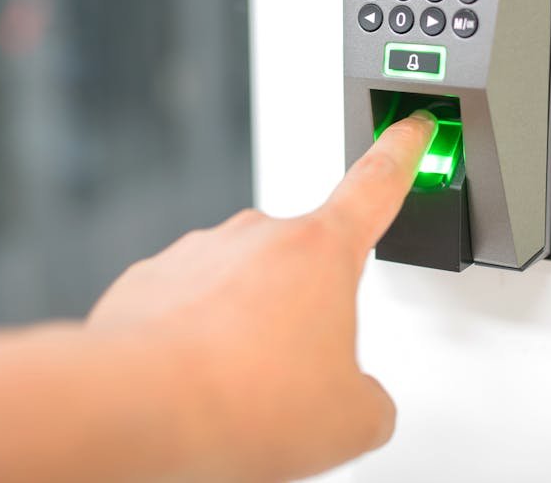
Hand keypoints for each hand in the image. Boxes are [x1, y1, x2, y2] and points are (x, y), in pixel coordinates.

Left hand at [87, 110, 436, 481]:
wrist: (140, 407)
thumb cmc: (242, 399)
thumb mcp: (352, 420)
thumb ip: (370, 399)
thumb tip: (356, 403)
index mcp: (322, 251)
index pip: (376, 186)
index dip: (401, 154)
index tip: (410, 129)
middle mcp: (258, 236)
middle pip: (301, 264)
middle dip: (303, 313)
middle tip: (293, 375)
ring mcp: (199, 254)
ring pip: (239, 289)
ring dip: (244, 331)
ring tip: (238, 391)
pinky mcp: (149, 281)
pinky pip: (185, 309)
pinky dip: (192, 344)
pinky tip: (194, 386)